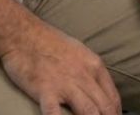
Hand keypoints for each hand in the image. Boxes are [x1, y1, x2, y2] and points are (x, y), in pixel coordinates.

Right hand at [0, 20, 121, 114]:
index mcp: (93, 65)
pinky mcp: (45, 90)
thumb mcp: (79, 51)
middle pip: (105, 107)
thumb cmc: (49, 42)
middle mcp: (83, 75)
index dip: (116, 114)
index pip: (113, 97)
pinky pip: (55, 113)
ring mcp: (65, 84)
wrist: (23, 34)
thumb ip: (90, 71)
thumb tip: (99, 91)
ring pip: (89, 112)